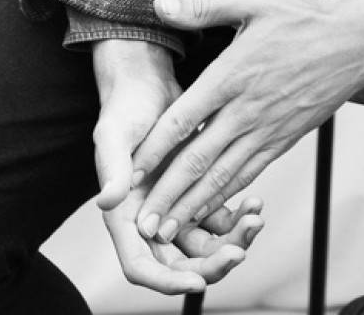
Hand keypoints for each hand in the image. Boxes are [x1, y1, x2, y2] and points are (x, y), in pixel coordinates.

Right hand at [91, 37, 264, 293]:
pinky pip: (217, 219)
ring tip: (255, 219)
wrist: (147, 83)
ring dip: (230, 240)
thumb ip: (112, 168)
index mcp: (123, 216)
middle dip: (210, 265)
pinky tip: (254, 202)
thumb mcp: (115, 134)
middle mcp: (149, 219)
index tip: (197, 281)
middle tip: (239, 252)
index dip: (167, 281)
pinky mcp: (194, 191)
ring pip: (204, 244)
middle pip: (179, 264)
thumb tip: (108, 200)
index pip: (141, 266)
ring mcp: (173, 208)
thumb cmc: (126, 106)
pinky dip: (235, 216)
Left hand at [131, 0, 363, 243]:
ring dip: (192, 207)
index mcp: (232, 75)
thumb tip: (158, 3)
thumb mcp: (250, 0)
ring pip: (223, 176)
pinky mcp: (285, 139)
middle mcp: (246, 110)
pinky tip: (209, 212)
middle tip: (141, 225)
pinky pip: (250, 173)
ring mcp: (267, 129)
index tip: (128, 172)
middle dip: (167, 196)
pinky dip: (227, 196)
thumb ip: (201, 8)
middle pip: (198, 160)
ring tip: (167, 232)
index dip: (153, 150)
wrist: (355, 40)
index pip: (182, 119)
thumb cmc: (302, 17)